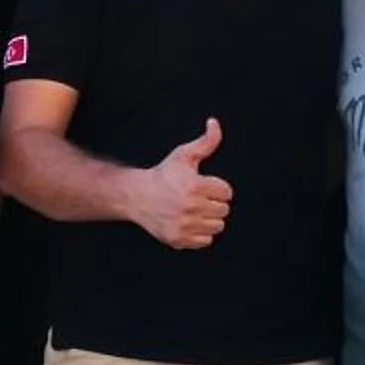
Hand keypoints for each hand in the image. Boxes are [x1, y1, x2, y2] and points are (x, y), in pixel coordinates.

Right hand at [134, 118, 232, 249]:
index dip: (217, 188)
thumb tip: (214, 123)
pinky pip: (206, 241)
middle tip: (198, 198)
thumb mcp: (184, 155)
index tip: (204, 186)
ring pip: (217, 226)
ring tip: (195, 210)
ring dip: (209, 219)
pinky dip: (200, 234)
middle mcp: (190, 207)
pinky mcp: (179, 239)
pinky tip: (189, 222)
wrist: (138, 196)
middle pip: (224, 210)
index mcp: (195, 185)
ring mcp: (184, 225)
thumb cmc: (164, 175)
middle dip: (214, 203)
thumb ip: (206, 142)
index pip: (227, 192)